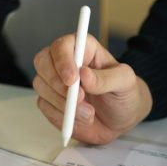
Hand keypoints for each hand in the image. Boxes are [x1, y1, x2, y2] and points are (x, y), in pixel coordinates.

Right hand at [33, 34, 152, 144]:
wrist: (120, 119)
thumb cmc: (124, 94)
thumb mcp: (125, 83)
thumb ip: (107, 78)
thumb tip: (85, 74)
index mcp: (83, 49)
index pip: (62, 45)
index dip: (63, 61)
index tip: (72, 80)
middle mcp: (64, 62)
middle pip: (42, 61)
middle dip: (56, 82)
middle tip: (79, 98)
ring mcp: (54, 82)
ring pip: (41, 85)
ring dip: (63, 103)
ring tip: (89, 113)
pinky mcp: (50, 101)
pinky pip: (44, 106)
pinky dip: (61, 115)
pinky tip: (79, 118)